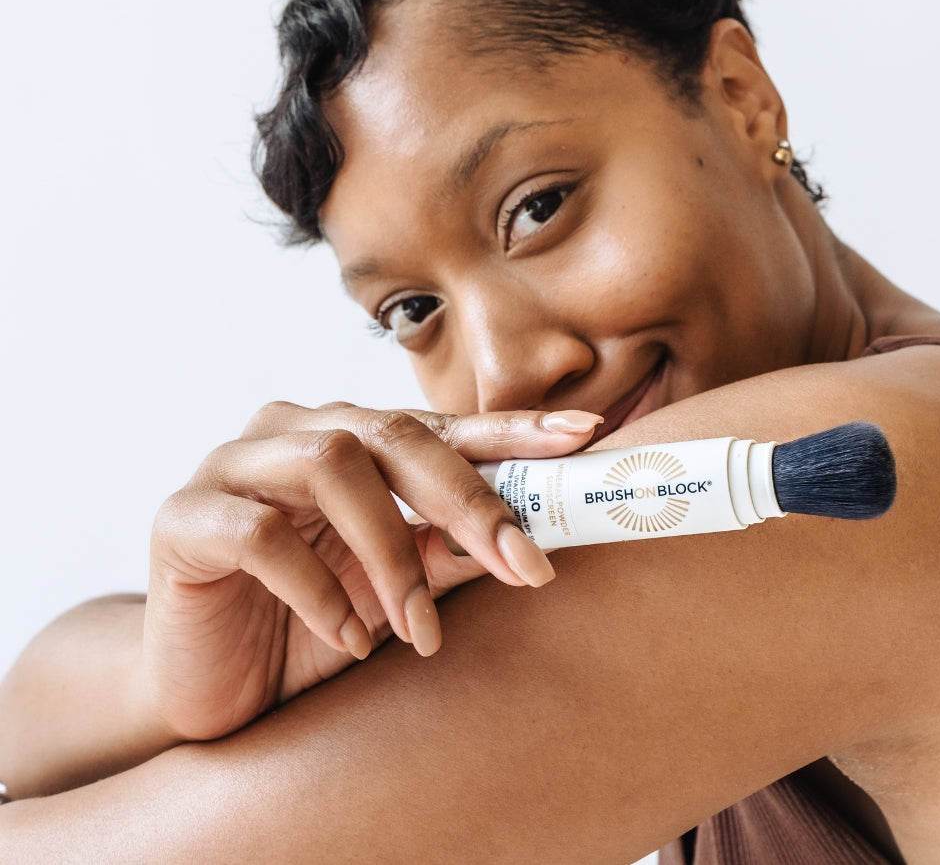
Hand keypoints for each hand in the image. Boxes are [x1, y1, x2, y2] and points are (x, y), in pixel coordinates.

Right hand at [143, 404, 600, 740]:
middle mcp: (293, 433)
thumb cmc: (309, 626)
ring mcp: (232, 465)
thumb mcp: (396, 594)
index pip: (439, 426)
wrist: (209, 686)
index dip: (512, 427)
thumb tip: (528, 538)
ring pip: (331, 466)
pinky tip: (346, 635)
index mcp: (349, 440)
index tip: (582, 436)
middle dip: (469, 500)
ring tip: (420, 631)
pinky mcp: (183, 517)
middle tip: (524, 565)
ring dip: (391, 553)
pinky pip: (261, 533)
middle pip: (393, 434)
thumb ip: (449, 557)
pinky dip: (318, 588)